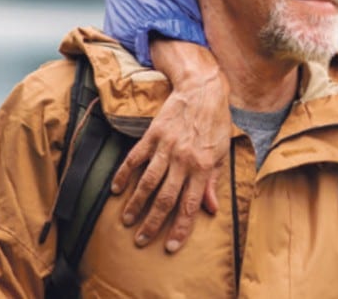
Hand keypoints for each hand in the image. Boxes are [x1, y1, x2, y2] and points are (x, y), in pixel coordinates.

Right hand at [110, 40, 229, 252]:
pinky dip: (123, 175)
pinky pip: (135, 159)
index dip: (180, 228)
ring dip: (136, 204)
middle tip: (141, 240)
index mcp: (204, 167)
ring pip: (148, 183)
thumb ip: (213, 182)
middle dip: (153, 223)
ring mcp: (166, 148)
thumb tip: (211, 209)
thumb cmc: (215, 123)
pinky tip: (116, 189)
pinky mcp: (152, 135)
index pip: (190, 205)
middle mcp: (184, 161)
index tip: (170, 247)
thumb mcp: (221, 153)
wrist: (202, 90)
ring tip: (126, 221)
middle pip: (166, 199)